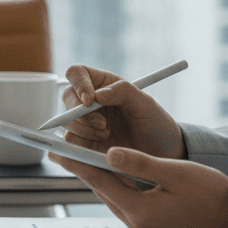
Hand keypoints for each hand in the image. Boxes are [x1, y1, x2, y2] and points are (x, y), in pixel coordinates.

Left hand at [49, 147, 227, 227]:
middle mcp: (138, 227)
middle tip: (69, 151)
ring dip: (106, 181)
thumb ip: (139, 163)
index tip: (57, 151)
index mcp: (141, 212)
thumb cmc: (212, 194)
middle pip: (105, 193)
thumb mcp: (174, 172)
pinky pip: (130, 208)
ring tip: (89, 160)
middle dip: (88, 171)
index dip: (77, 164)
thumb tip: (109, 153)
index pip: (100, 182)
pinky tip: (120, 178)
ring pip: (117, 200)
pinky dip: (122, 192)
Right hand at [60, 64, 185, 159]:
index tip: (90, 100)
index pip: (77, 73)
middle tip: (103, 124)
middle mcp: (89, 102)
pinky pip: (70, 142)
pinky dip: (81, 145)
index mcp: (102, 84)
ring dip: (84, 130)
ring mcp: (85, 123)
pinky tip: (102, 148)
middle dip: (81, 112)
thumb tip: (97, 95)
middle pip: (68, 98)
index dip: (78, 84)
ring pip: (66, 121)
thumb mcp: (146, 104)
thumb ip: (123, 92)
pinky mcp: (83, 144)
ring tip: (107, 134)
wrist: (161, 154)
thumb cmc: (155, 124)